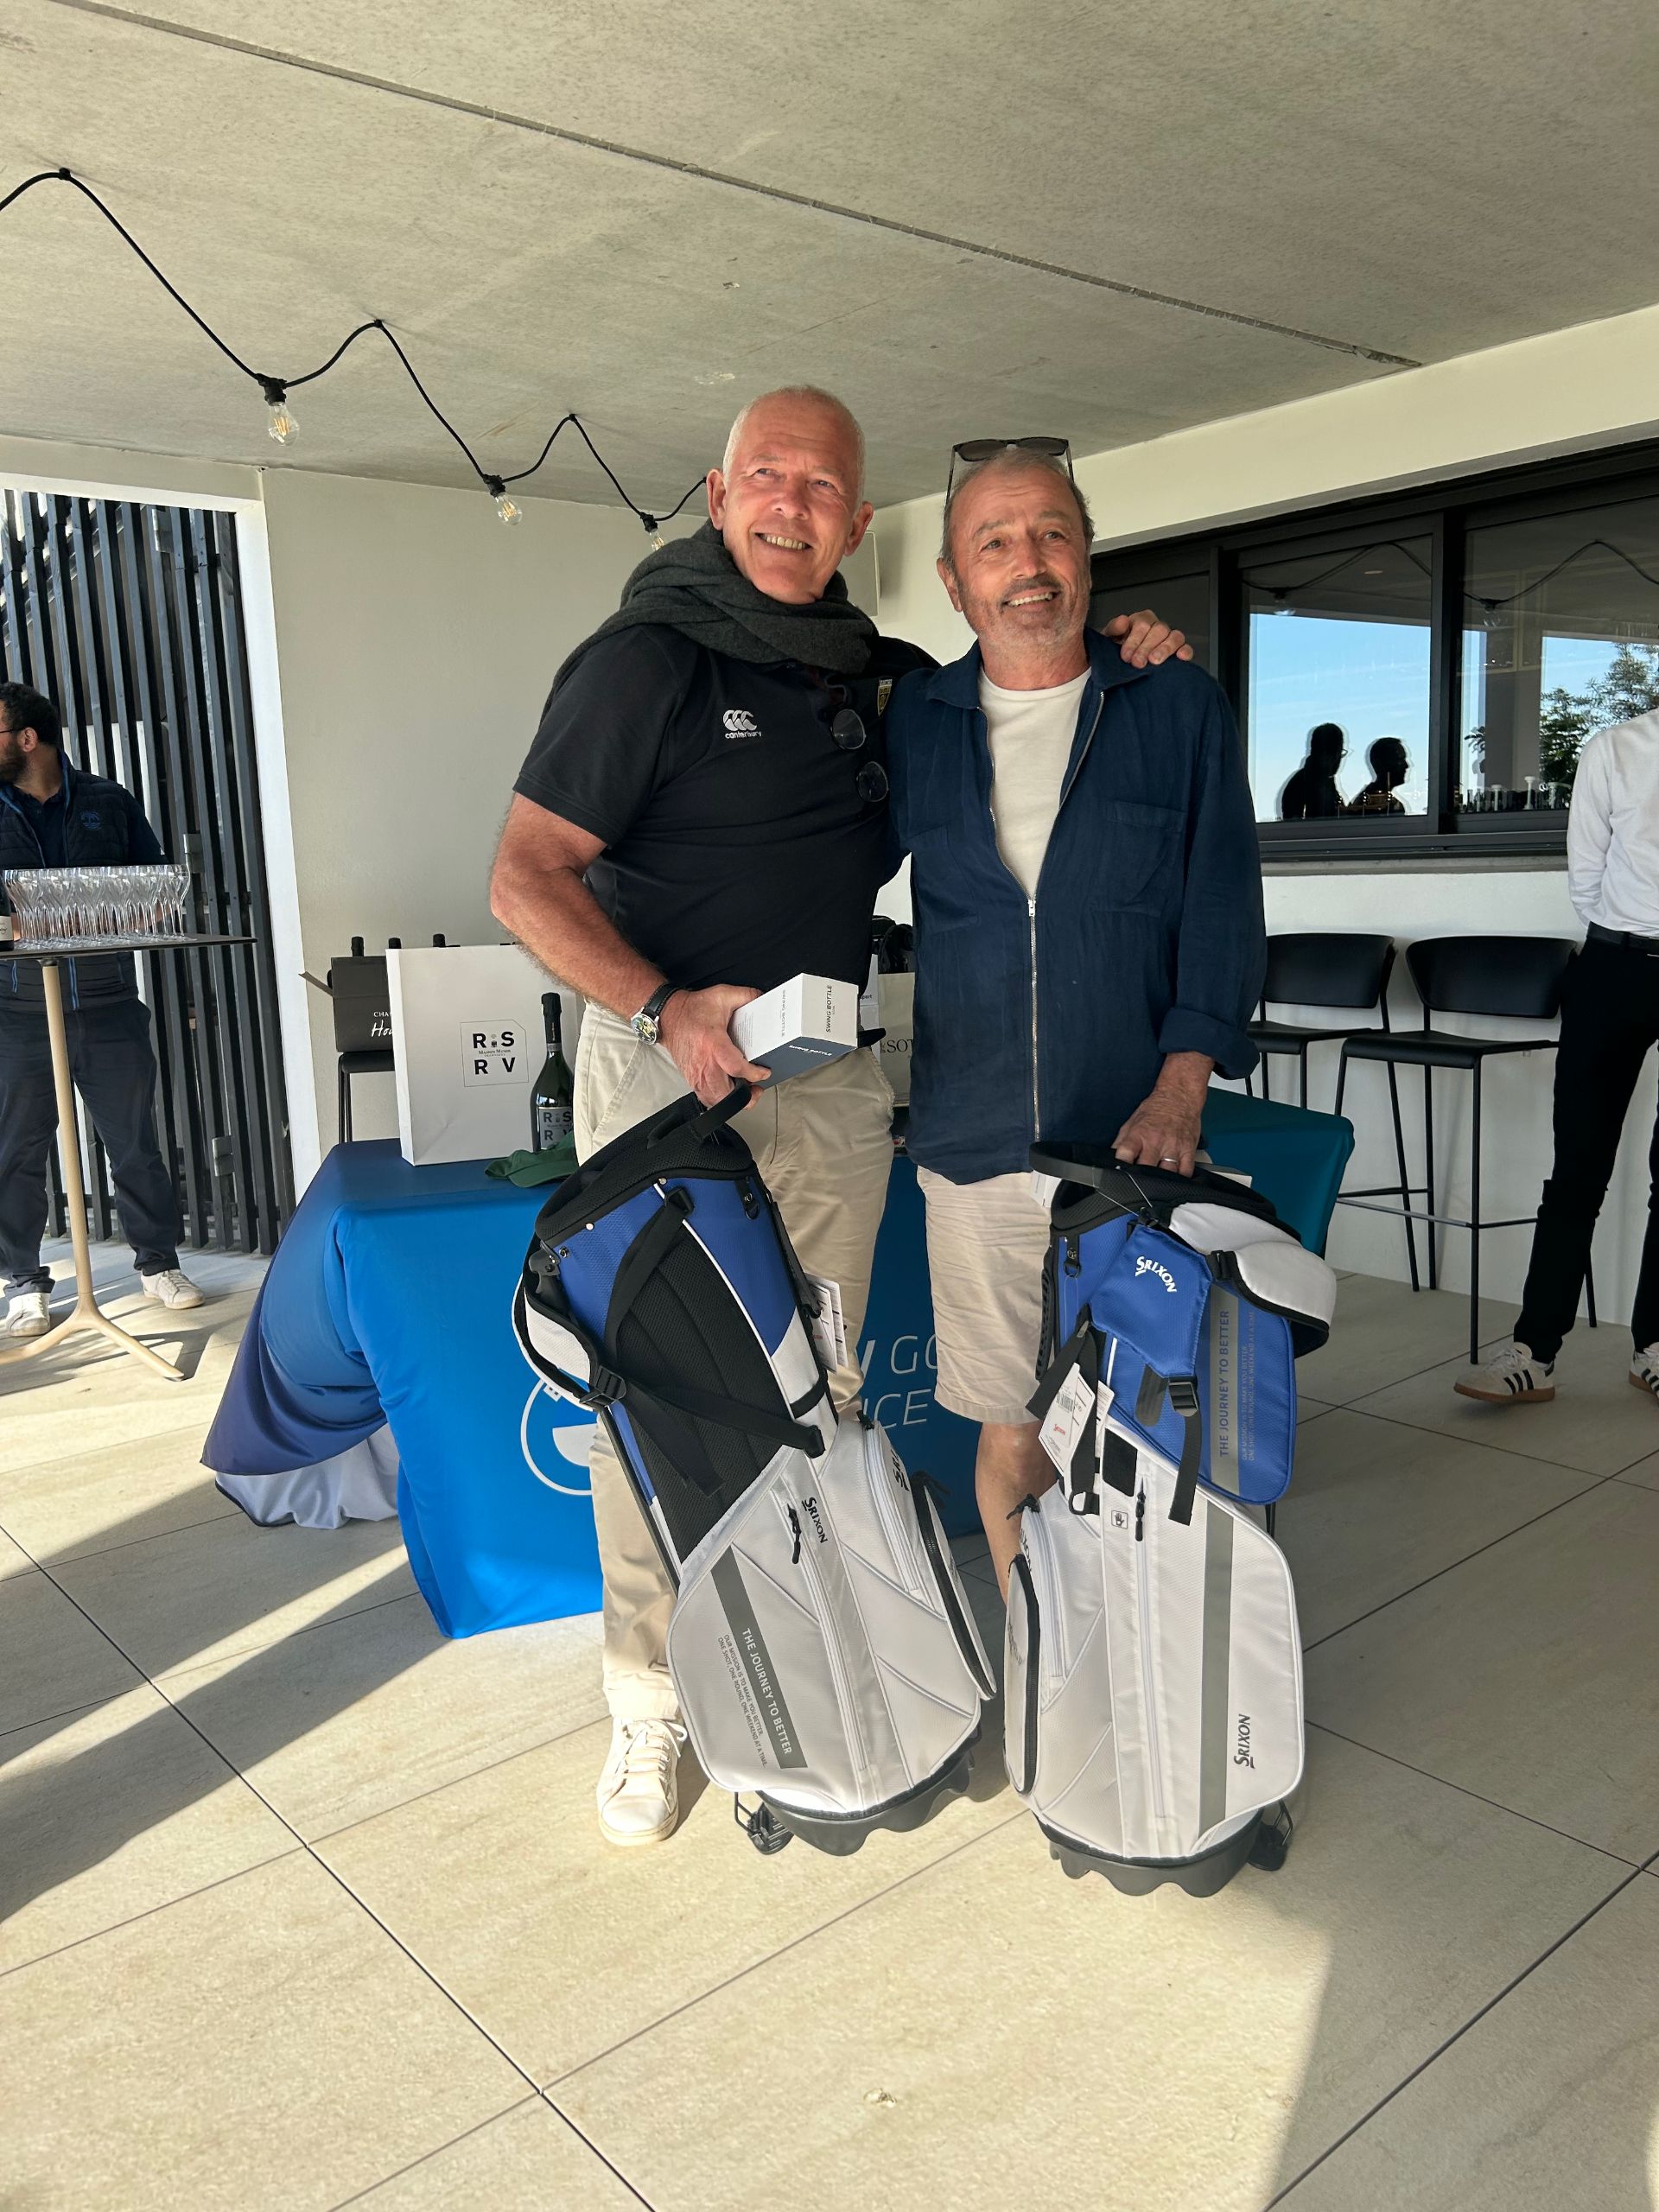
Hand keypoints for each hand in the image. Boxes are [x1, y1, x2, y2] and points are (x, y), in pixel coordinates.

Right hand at [657, 985, 769, 1105]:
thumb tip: (763, 999)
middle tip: (756, 1088)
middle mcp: (704, 1063)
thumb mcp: (722, 995)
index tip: (764, 1072)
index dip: (754, 1074)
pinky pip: (707, 1098)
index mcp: (713, 1044)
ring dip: (733, 1100)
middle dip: (745, 1097)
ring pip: (716, 1101)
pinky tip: (729, 1090)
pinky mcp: (692, 1080)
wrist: (669, 1016)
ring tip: (745, 1091)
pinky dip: (720, 1099)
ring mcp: (696, 1075)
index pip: (736, 1067)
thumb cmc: (692, 1010)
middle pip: (725, 1094)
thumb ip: (747, 996)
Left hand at [1099, 608, 1194, 668]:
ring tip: (1155, 662)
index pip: (1142, 624)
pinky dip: (1185, 651)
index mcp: (1140, 620)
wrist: (1120, 666)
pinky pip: (1186, 647)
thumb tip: (1122, 620)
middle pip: (1159, 630)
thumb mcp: (1108, 639)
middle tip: (1137, 663)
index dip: (1134, 641)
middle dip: (1147, 648)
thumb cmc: (1115, 650)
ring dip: (1165, 649)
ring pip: (1175, 636)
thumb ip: (1113, 629)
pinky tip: (1181, 658)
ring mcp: (1169, 638)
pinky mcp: (1178, 650)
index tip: (1126, 656)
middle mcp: (1157, 626)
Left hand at [1111, 1056, 1211, 1176]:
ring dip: (1161, 1180)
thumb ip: (1121, 1142)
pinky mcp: (1189, 1150)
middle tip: (1140, 1180)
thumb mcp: (1132, 1122)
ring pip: (1167, 1174)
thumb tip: (1111, 1159)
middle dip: (1141, 1177)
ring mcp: (1173, 1147)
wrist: (1179, 1096)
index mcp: (1138, 1135)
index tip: (1119, 1173)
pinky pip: (1186, 1172)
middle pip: (1146, 1168)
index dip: (1120, 1166)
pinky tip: (1175, 1177)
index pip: (1125, 1154)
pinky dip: (1180, 1178)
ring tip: (1157, 1180)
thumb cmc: (1155, 1109)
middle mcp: (1156, 1142)